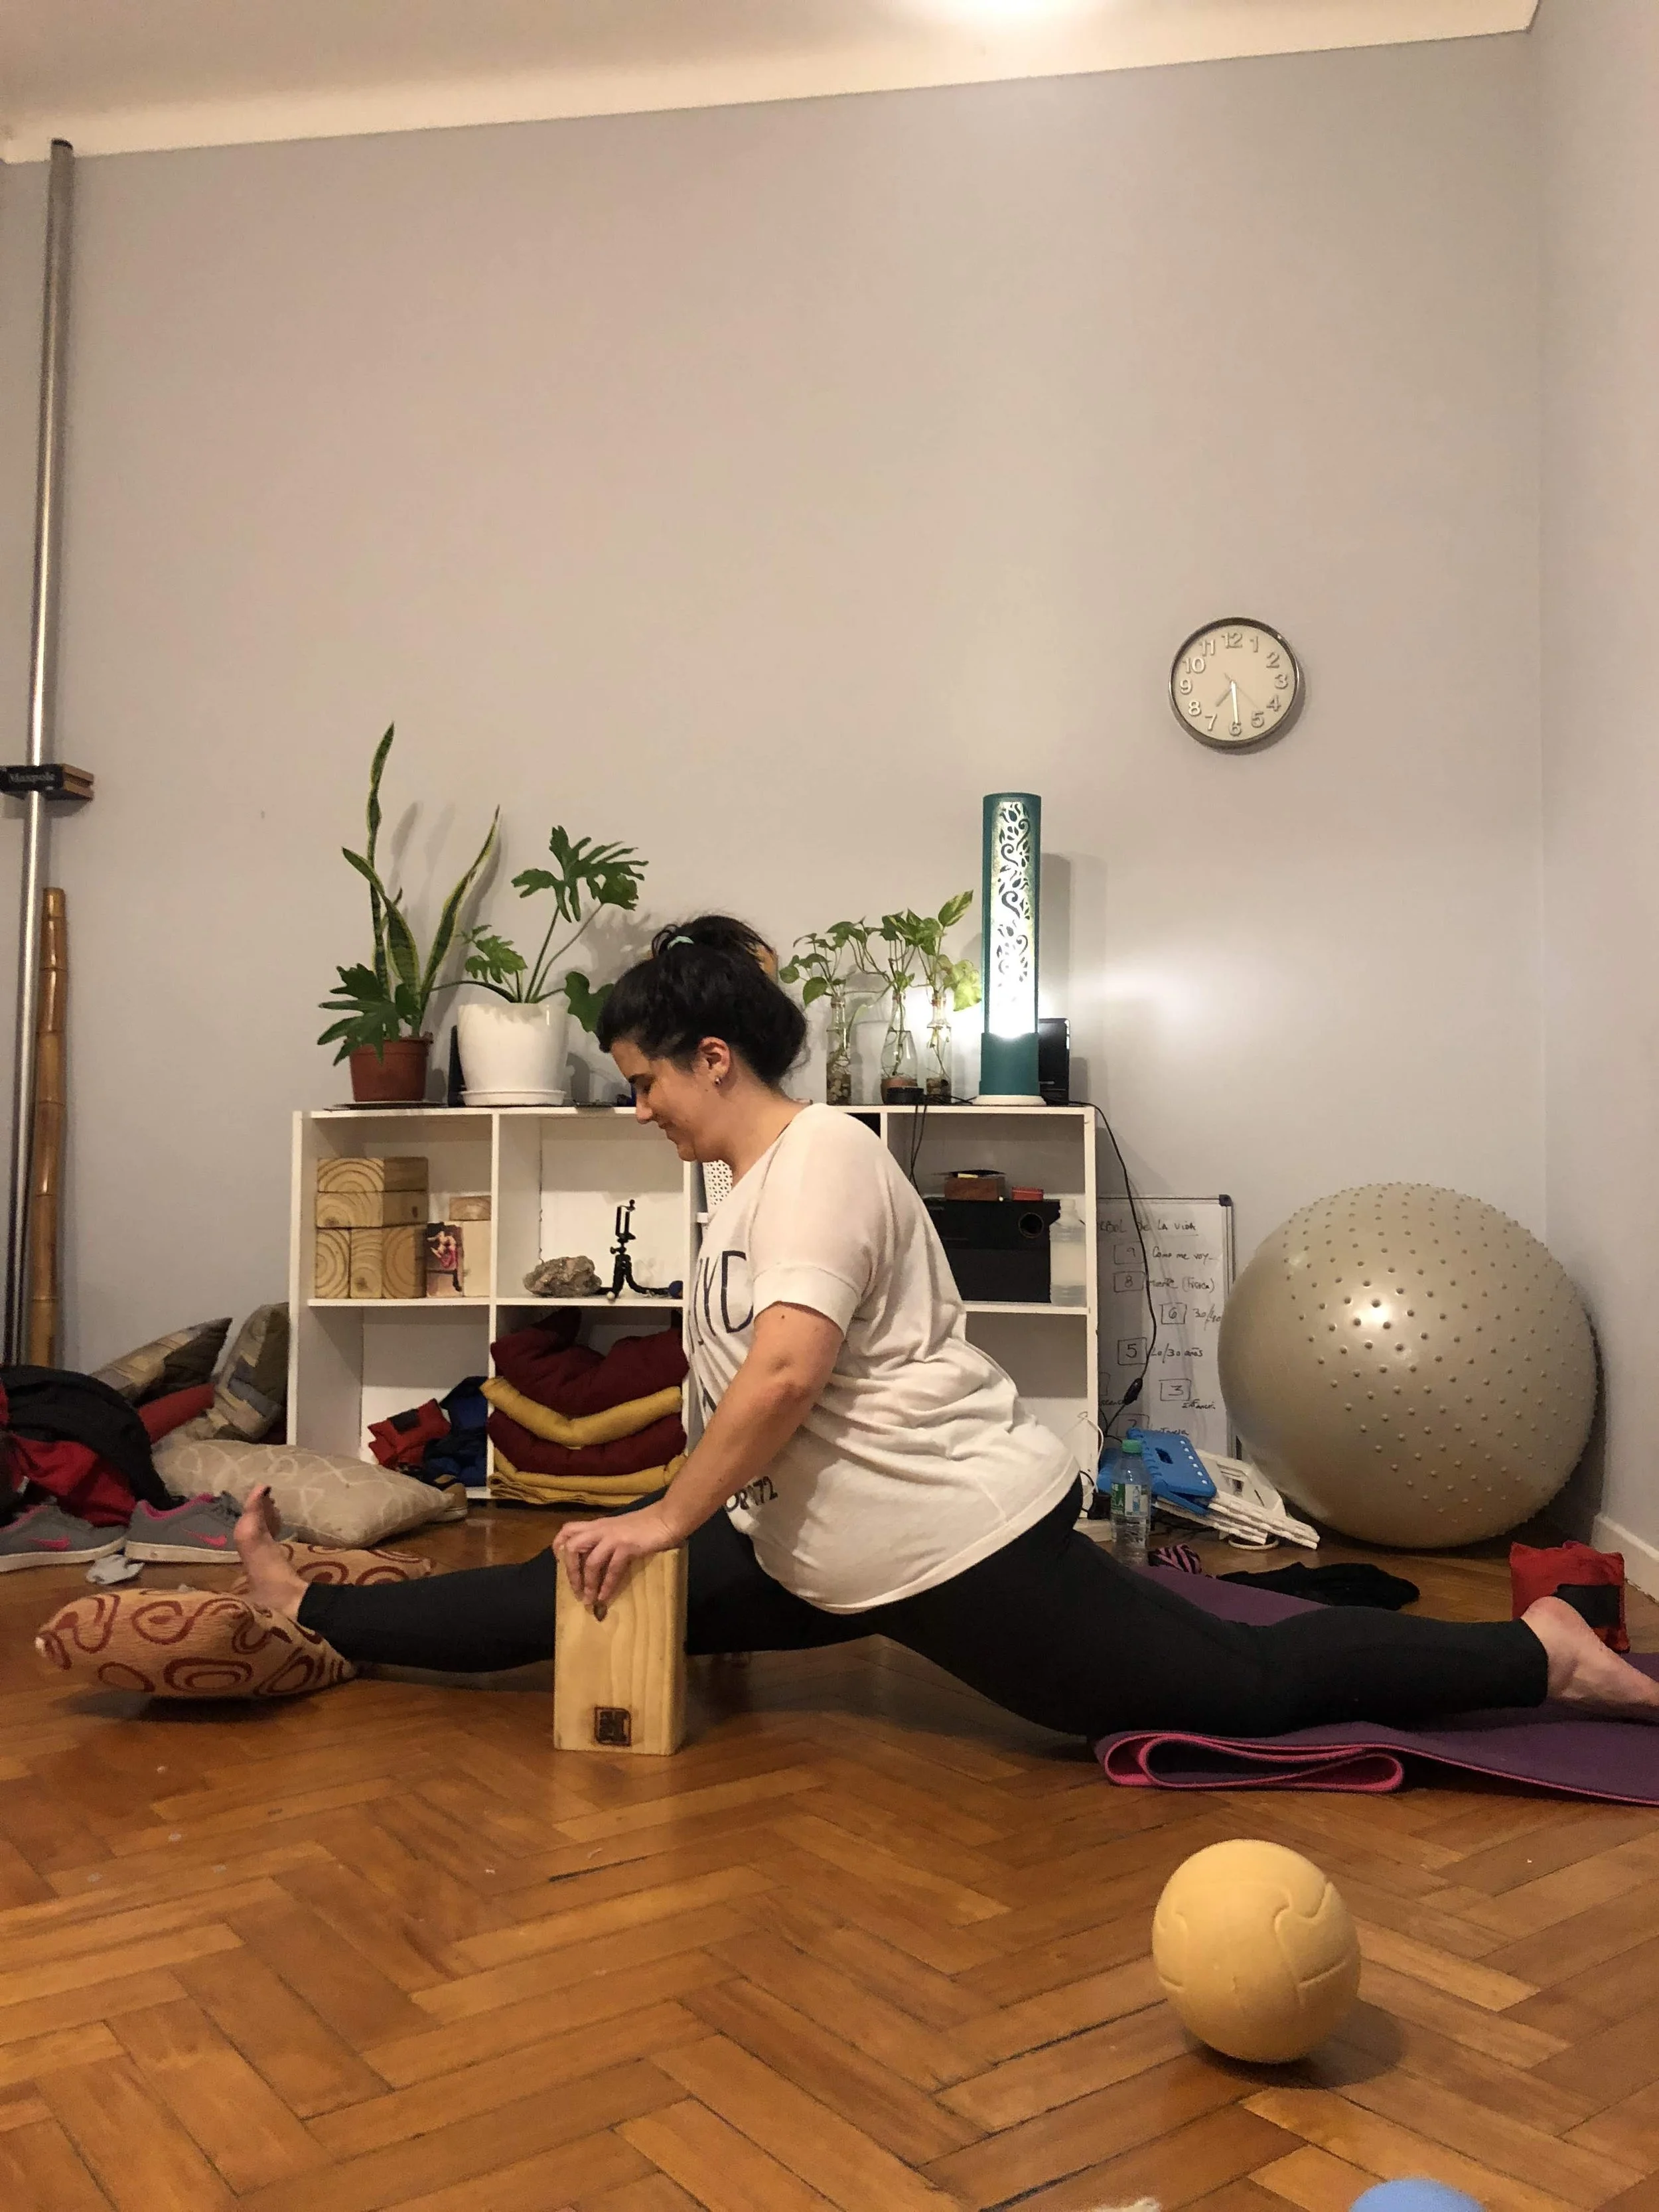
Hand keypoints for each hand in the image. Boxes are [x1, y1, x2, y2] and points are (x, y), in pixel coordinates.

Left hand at [553, 1502, 681, 1610]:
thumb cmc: (646, 1524)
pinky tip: (605, 1597)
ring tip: (589, 1599)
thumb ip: (607, 1538)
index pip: (568, 1529)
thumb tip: (597, 1559)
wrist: (668, 1517)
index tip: (559, 1563)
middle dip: (570, 1571)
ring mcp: (613, 1537)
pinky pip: (612, 1570)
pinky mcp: (627, 1546)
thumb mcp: (620, 1528)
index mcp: (598, 1525)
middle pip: (572, 1547)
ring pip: (590, 1562)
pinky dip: (607, 1586)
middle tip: (575, 1589)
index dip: (558, 1546)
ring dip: (587, 1584)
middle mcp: (601, 1529)